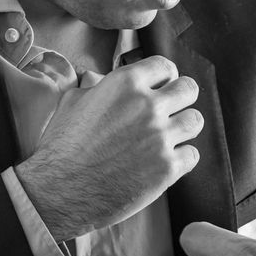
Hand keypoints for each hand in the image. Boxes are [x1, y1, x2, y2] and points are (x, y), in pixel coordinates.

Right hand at [17, 55, 200, 238]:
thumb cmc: (62, 147)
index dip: (165, 76)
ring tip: (169, 137)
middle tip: (171, 110)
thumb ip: (96, 87)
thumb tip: (100, 81)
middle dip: (182, 98)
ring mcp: (160, 137)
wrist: (60, 190)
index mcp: (125, 84)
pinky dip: (182, 158)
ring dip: (184, 128)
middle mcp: (147, 106)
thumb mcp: (72, 101)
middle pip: (189, 89)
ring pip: (195, 121)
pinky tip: (165, 161)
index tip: (163, 85)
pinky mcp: (167, 168)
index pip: (164, 66)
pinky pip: (192, 154)